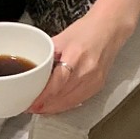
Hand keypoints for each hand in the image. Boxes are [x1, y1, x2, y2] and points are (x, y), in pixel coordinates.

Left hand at [27, 0, 139, 114]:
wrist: (110, 29)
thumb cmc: (86, 30)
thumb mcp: (61, 39)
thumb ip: (47, 56)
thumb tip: (30, 71)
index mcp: (75, 57)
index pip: (56, 84)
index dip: (42, 97)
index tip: (29, 102)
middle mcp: (87, 72)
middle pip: (62, 96)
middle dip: (44, 105)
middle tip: (30, 108)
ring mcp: (94, 80)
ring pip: (70, 102)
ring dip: (53, 108)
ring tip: (39, 109)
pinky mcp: (98, 85)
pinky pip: (79, 101)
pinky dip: (65, 105)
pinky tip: (55, 106)